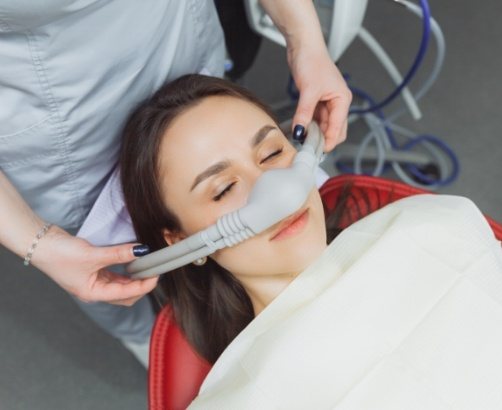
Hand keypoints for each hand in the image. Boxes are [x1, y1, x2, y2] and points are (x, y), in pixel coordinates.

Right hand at [32, 225, 157, 305]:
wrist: (40, 243)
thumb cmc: (60, 254)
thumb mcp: (93, 254)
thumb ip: (119, 253)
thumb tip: (142, 251)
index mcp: (94, 293)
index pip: (126, 294)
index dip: (144, 285)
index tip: (156, 274)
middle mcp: (95, 290)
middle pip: (126, 295)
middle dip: (141, 285)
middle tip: (154, 270)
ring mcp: (94, 281)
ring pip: (121, 284)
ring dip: (134, 277)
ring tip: (147, 265)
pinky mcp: (93, 270)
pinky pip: (114, 274)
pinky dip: (125, 270)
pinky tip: (133, 261)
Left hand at [288, 45, 351, 151]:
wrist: (303, 46)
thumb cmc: (312, 61)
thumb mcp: (308, 91)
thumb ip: (304, 114)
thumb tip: (300, 132)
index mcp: (342, 100)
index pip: (338, 129)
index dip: (328, 142)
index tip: (317, 153)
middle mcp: (337, 103)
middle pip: (333, 130)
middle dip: (322, 140)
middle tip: (308, 149)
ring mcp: (326, 102)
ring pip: (322, 126)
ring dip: (313, 133)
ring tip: (301, 141)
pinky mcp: (316, 101)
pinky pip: (314, 118)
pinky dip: (307, 125)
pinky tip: (299, 130)